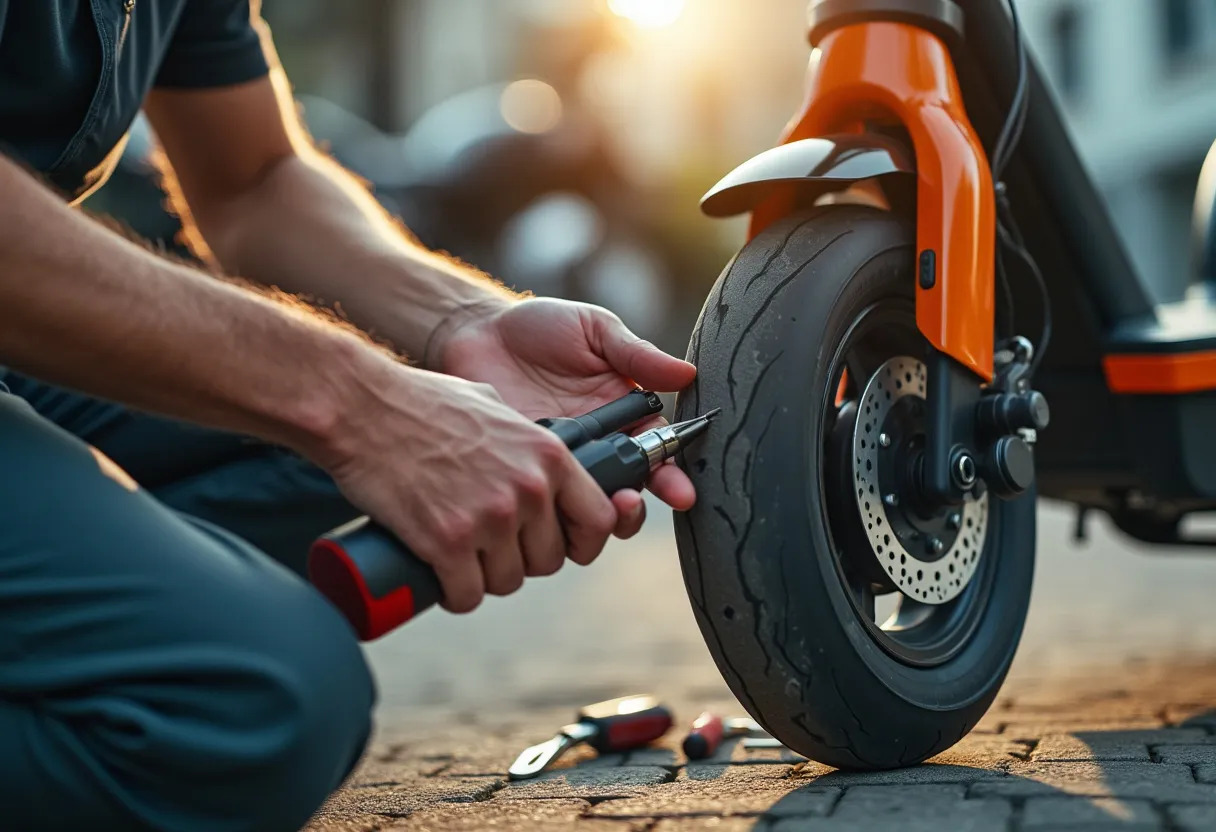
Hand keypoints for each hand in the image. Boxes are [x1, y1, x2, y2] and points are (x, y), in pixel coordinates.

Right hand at [321, 360, 616, 612]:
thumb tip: (529, 456)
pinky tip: (441, 577)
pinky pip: (467, 595)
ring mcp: (489, 518)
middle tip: (490, 545)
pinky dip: (454, 594)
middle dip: (521, 559)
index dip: (582, 540)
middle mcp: (528, 489)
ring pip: (508, 582)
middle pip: (549, 560)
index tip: (561, 543)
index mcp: (548, 455)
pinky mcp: (447, 543)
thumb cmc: (417, 401)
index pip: (599, 519)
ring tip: (460, 556)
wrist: (360, 407)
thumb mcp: (490, 405)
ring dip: (485, 578)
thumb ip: (519, 435)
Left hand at [433, 297, 698, 535]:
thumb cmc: (538, 326)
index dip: (672, 476)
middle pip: (627, 491)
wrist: (475, 332)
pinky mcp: (523, 473)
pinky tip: (551, 504)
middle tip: (631, 502)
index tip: (681, 492)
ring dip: (598, 518)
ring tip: (598, 509)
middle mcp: (596, 447)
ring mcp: (559, 465)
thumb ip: (637, 354)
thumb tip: (689, 374)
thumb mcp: (594, 330)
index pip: (655, 454)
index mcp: (622, 415)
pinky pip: (541, 503)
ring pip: (586, 508)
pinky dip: (550, 513)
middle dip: (635, 506)